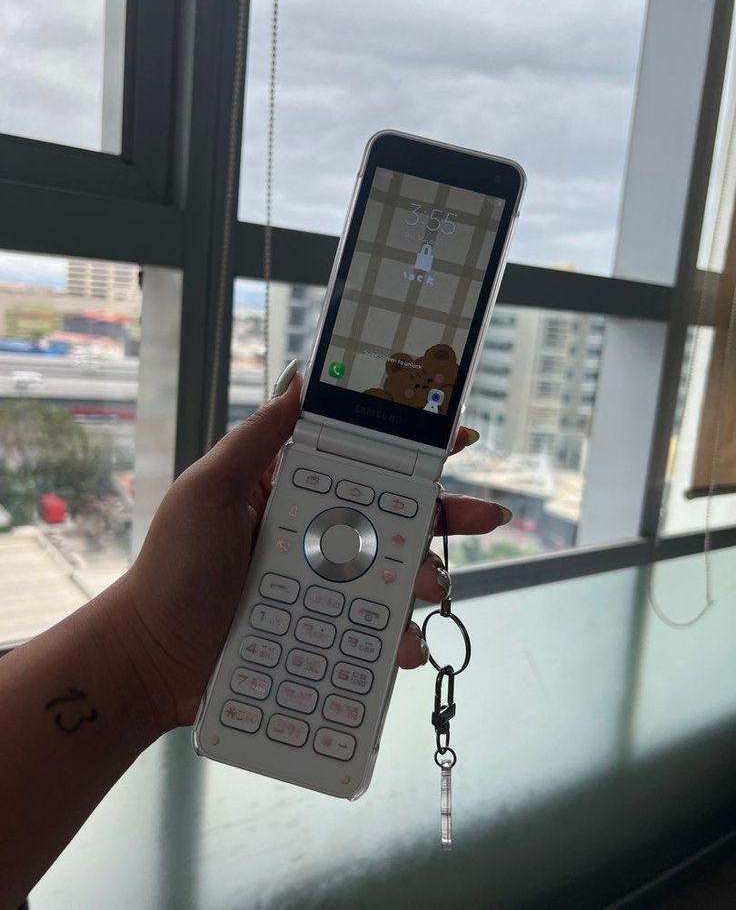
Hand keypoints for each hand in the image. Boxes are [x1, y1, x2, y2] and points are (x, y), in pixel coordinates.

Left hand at [114, 371, 509, 732]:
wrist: (152, 655)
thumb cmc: (174, 564)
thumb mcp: (208, 489)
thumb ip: (256, 440)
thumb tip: (302, 382)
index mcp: (294, 489)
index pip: (362, 459)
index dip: (411, 447)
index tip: (456, 436)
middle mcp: (317, 532)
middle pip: (395, 516)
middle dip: (444, 514)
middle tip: (487, 516)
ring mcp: (325, 583)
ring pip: (395, 573)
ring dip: (427, 576)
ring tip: (433, 587)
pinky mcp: (326, 629)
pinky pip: (376, 629)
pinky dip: (400, 637)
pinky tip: (406, 645)